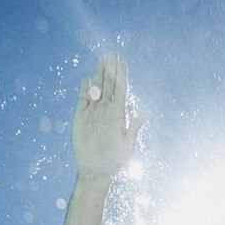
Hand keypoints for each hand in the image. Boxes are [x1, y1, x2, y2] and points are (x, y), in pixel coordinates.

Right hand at [72, 53, 143, 177]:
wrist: (95, 170)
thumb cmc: (114, 161)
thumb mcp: (127, 147)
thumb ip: (133, 129)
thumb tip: (144, 114)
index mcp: (118, 114)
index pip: (120, 89)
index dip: (122, 75)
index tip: (123, 61)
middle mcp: (106, 110)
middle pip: (109, 85)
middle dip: (111, 69)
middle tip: (112, 53)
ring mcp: (92, 112)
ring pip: (96, 89)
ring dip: (99, 74)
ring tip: (102, 59)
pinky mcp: (80, 117)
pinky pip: (82, 99)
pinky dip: (84, 89)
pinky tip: (86, 79)